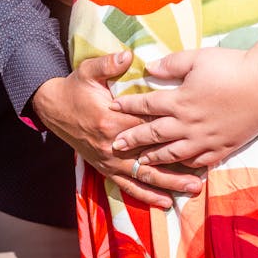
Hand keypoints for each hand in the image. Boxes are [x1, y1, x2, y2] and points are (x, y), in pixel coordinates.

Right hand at [31, 52, 203, 207]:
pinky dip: (147, 195)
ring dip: (169, 184)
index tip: (195, 130)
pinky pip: (128, 185)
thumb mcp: (88, 70)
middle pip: (152, 156)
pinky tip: (164, 202)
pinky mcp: (106, 168)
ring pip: (144, 175)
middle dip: (178, 164)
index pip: (147, 125)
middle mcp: (112, 145)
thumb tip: (128, 54)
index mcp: (111, 119)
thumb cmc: (76, 88)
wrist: (54, 108)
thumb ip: (109, 64)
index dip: (171, 128)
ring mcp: (109, 160)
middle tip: (203, 171)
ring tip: (192, 188)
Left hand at [110, 48, 257, 168]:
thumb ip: (171, 63)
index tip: (112, 108)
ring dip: (153, 157)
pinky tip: (178, 168)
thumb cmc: (231, 66)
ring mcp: (205, 140)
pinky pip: (198, 162)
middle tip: (114, 145)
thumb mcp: (198, 58)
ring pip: (173, 153)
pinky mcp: (222, 148)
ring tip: (140, 162)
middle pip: (154, 134)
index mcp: (180, 100)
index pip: (147, 105)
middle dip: (132, 139)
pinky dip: (184, 166)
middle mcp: (188, 124)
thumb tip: (149, 68)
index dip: (128, 106)